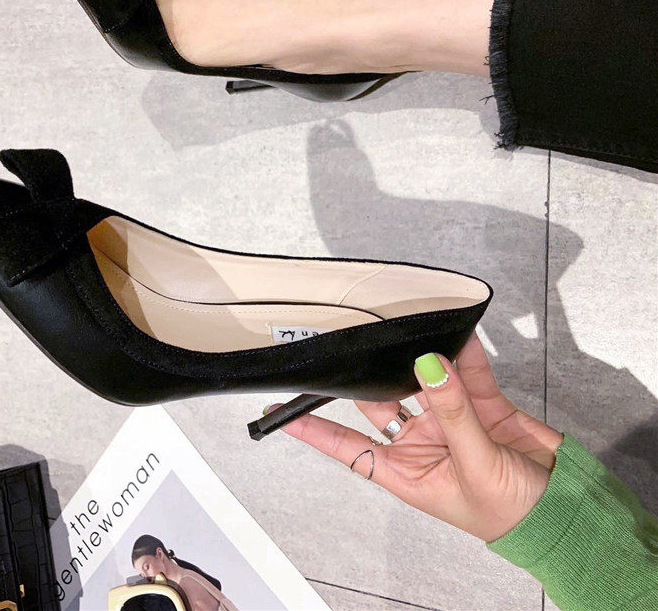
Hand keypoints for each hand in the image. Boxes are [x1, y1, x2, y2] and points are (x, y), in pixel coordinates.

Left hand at [270, 332, 563, 541]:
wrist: (565, 508)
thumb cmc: (512, 514)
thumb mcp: (473, 465)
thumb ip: (451, 411)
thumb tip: (428, 365)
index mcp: (405, 471)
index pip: (346, 445)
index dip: (312, 428)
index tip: (279, 410)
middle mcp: (420, 443)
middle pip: (381, 401)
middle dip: (367, 374)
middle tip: (350, 342)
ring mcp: (449, 421)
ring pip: (421, 380)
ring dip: (415, 358)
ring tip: (400, 329)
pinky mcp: (481, 405)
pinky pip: (465, 372)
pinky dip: (462, 352)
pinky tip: (455, 333)